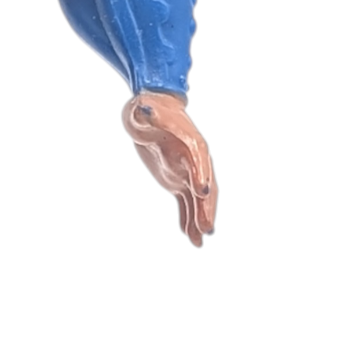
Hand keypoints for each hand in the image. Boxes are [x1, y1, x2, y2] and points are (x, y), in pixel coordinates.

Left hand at [122, 91, 216, 246]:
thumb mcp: (142, 109)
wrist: (152, 108)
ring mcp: (187, 170)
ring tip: (199, 241)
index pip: (198, 160)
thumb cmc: (147, 107)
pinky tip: (190, 237)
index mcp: (190, 141)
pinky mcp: (177, 179)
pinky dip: (187, 218)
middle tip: (207, 228)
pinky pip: (186, 201)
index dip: (200, 175)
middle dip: (206, 207)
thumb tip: (144, 108)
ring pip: (197, 199)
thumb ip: (146, 113)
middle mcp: (194, 158)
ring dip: (199, 218)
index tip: (202, 192)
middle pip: (205, 184)